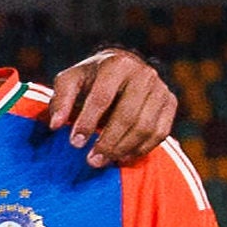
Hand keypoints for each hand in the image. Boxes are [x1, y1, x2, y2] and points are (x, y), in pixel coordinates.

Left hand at [30, 41, 174, 167]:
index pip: (102, 97)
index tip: (75, 144)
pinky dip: (142, 148)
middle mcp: (144, 74)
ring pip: (146, 126)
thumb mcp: (70, 80)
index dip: (87, 122)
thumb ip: (60, 100)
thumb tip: (55, 125)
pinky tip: (123, 157)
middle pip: (127, 115)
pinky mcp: (171, 103)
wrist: (123, 68)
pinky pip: (160, 132)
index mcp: (116, 64)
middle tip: (92, 161)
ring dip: (124, 148)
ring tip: (104, 161)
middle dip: (108, 142)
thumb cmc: (91, 77)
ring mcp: (161, 88)